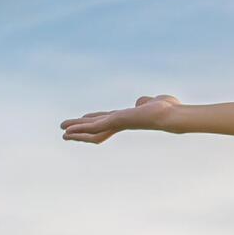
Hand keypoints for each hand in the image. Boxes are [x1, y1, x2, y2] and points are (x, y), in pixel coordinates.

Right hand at [61, 95, 181, 142]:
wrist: (171, 115)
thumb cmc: (168, 110)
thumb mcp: (151, 102)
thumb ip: (144, 102)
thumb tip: (141, 102)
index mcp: (126, 118)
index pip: (105, 120)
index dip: (92, 120)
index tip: (81, 119)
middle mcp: (119, 123)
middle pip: (95, 127)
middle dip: (80, 128)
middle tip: (64, 131)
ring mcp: (116, 124)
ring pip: (92, 130)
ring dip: (77, 131)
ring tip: (62, 132)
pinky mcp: (115, 122)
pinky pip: (94, 128)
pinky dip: (80, 130)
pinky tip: (68, 132)